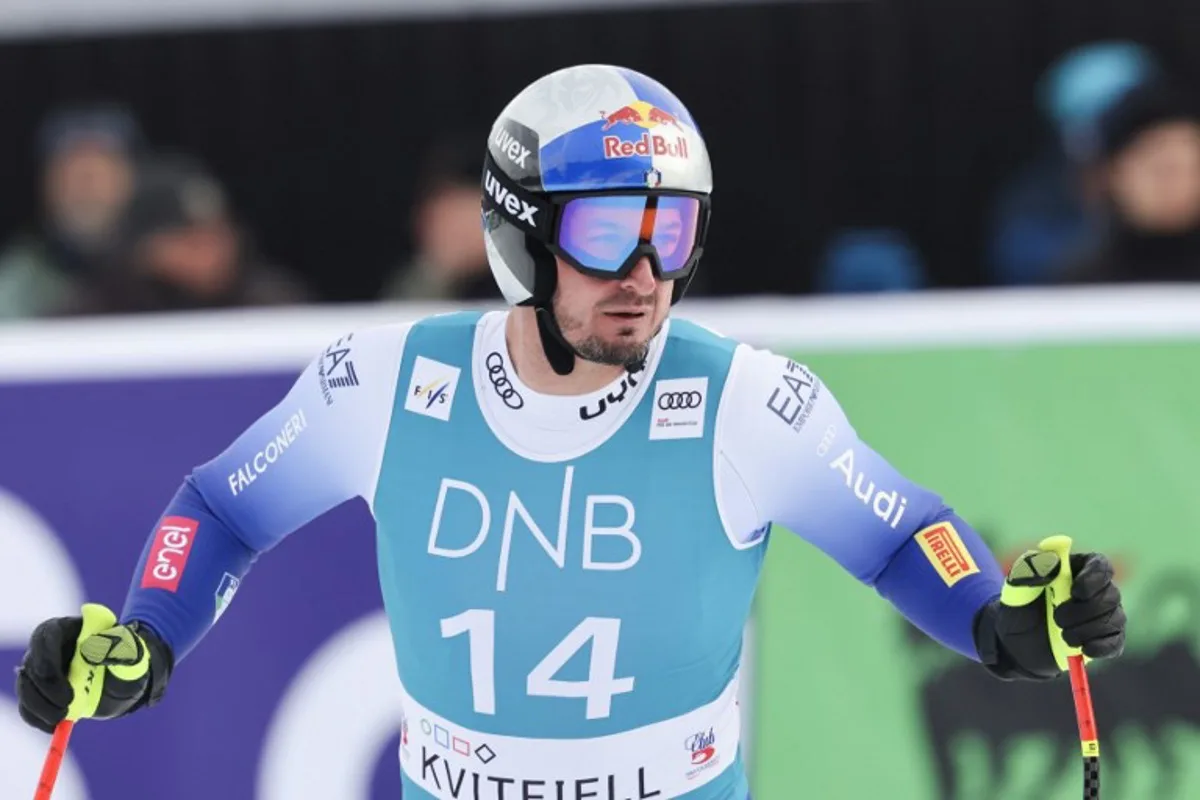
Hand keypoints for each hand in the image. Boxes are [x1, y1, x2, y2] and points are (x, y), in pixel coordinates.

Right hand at [15, 603, 172, 733]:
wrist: (124, 675)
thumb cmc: (126, 655)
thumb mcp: (130, 648)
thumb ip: (117, 646)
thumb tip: (94, 652)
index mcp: (66, 628)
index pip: (45, 637)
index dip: (48, 661)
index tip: (66, 686)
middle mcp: (46, 648)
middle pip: (32, 666)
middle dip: (45, 690)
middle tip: (65, 707)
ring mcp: (40, 670)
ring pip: (26, 689)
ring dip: (39, 707)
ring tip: (62, 718)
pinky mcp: (39, 691)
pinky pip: (28, 706)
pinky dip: (37, 718)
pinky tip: (53, 727)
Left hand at [975, 546, 1125, 679]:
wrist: (1015, 641)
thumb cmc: (1019, 607)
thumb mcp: (1015, 586)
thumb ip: (1030, 569)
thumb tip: (1053, 561)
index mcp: (1076, 569)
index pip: (1101, 566)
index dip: (1094, 578)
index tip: (1076, 591)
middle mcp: (1096, 591)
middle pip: (1111, 595)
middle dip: (1084, 610)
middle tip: (1057, 618)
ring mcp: (1103, 616)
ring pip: (1114, 619)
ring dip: (1087, 630)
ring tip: (1063, 635)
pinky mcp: (1104, 641)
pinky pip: (1115, 643)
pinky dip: (1101, 647)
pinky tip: (1083, 649)